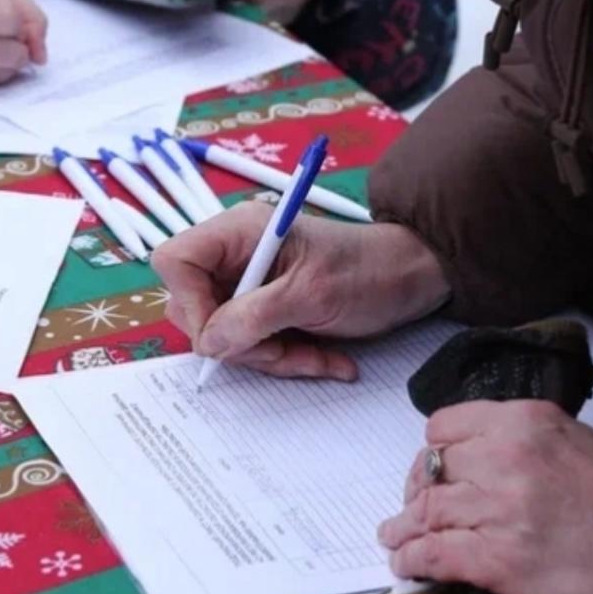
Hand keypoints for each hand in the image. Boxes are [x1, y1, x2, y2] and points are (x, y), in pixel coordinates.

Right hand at [153, 203, 448, 378]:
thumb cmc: (370, 271)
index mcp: (240, 233)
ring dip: (273, 357)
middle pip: (196, 308)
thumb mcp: (313, 294)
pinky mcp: (270, 313)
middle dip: (240, 341)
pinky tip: (328, 359)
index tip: (223, 332)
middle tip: (281, 348)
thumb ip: (255, 316)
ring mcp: (252, 286)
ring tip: (318, 356)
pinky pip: (257, 347)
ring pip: (228, 337)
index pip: (176, 261)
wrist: (417, 280)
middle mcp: (238, 257)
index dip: (188, 301)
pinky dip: (289, 360)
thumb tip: (209, 343)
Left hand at [377, 401, 592, 593]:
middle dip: (418, 491)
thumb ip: (533, 441)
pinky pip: (433, 555)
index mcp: (525, 422)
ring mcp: (496, 510)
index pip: (447, 426)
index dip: (436, 450)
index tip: (436, 469)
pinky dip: (412, 560)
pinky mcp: (495, 560)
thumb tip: (496, 455)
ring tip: (394, 539)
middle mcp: (503, 458)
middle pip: (432, 470)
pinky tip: (405, 565)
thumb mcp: (583, 441)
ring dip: (404, 529)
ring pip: (425, 513)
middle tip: (413, 508)